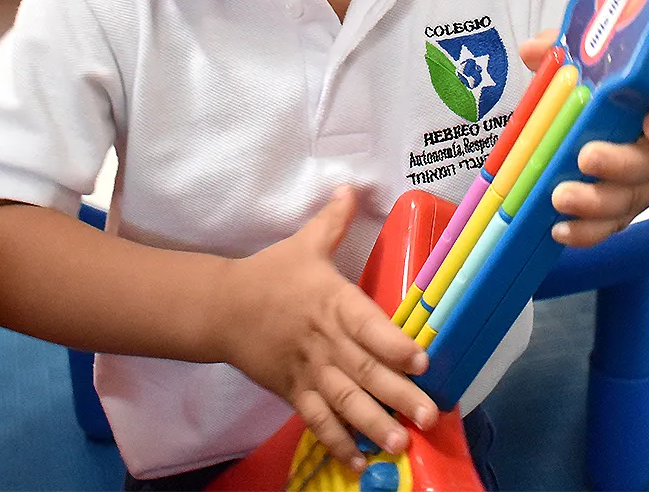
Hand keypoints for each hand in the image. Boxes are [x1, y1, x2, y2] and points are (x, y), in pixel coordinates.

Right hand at [219, 187, 437, 471]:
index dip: (394, 343)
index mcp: (332, 302)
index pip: (367, 324)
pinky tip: (361, 463)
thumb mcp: (303, 244)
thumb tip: (352, 185)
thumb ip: (333, 220)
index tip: (422, 359)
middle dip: (397, 394)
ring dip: (372, 424)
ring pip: (344, 400)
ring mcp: (308, 370)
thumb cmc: (271, 275)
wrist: (221, 308)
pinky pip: (317, 420)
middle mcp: (324, 340)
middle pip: (364, 369)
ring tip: (399, 443)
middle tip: (428, 415)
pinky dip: (337, 441)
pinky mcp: (293, 391)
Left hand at [517, 32, 648, 247]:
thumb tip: (533, 50)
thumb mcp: (573, 66)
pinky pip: (609, 226)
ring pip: (630, 200)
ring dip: (596, 202)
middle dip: (620, 164)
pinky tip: (560, 229)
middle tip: (585, 157)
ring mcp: (641, 187)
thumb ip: (558, 52)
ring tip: (561, 196)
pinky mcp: (619, 213)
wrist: (575, 126)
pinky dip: (586, 232)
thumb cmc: (587, 93)